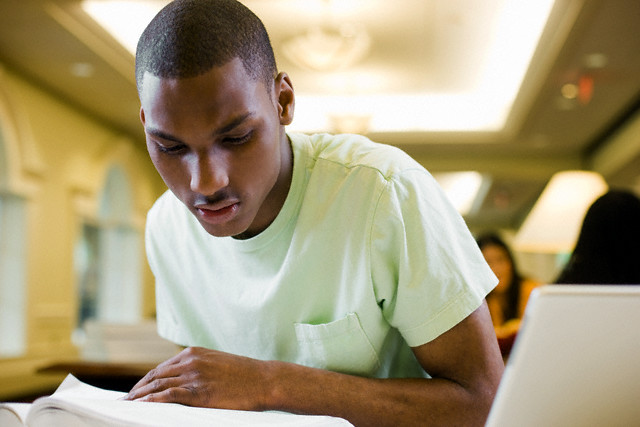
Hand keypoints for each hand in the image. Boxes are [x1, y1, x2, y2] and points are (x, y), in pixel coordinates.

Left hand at [124, 346, 269, 410]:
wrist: (265, 380)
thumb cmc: (246, 375)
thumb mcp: (218, 364)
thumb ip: (199, 368)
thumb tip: (184, 381)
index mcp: (194, 353)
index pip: (161, 368)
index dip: (145, 382)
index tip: (135, 393)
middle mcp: (190, 361)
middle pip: (154, 376)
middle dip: (137, 391)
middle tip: (124, 402)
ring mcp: (194, 376)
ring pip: (157, 386)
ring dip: (138, 397)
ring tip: (126, 408)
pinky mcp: (199, 392)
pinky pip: (169, 396)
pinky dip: (152, 402)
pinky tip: (141, 408)